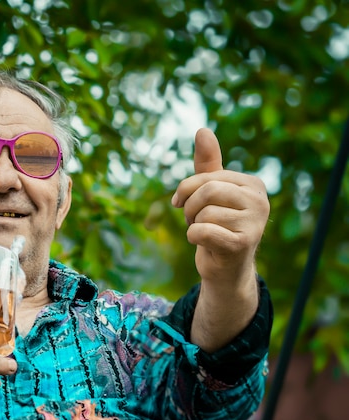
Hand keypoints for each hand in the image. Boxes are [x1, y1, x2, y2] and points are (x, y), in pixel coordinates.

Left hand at [171, 128, 268, 285]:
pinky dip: (193, 238)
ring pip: (203, 213)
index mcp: (253, 184)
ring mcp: (254, 223)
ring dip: (193, 225)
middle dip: (190, 208)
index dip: (186, 190)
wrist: (225, 268)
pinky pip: (202, 231)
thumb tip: (201, 130)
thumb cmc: (217, 226)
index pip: (207, 177)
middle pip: (206, 192)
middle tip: (193, 220)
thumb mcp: (210, 193)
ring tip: (205, 233)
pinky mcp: (242, 244)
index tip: (180, 203)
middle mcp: (260, 200)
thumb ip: (207, 164)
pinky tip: (205, 244)